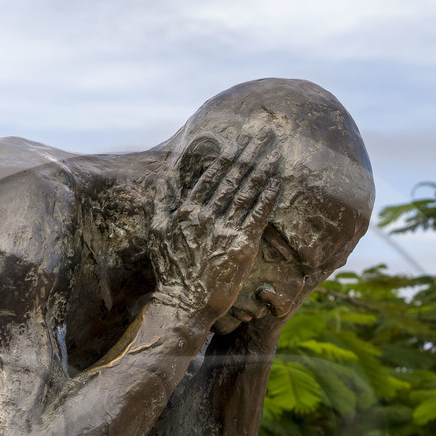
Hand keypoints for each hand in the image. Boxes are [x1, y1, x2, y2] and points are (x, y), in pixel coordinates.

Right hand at [150, 134, 281, 327]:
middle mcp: (206, 215)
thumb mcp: (157, 233)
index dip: (230, 152)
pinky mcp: (241, 246)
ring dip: (263, 168)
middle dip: (251, 152)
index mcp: (186, 210)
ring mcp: (224, 230)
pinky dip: (268, 197)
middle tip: (266, 132)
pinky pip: (258, 215)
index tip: (242, 137)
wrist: (184, 304)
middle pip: (233, 176)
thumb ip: (162, 202)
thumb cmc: (170, 271)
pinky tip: (277, 181)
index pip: (212, 174)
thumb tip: (164, 177)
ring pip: (247, 191)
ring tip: (276, 150)